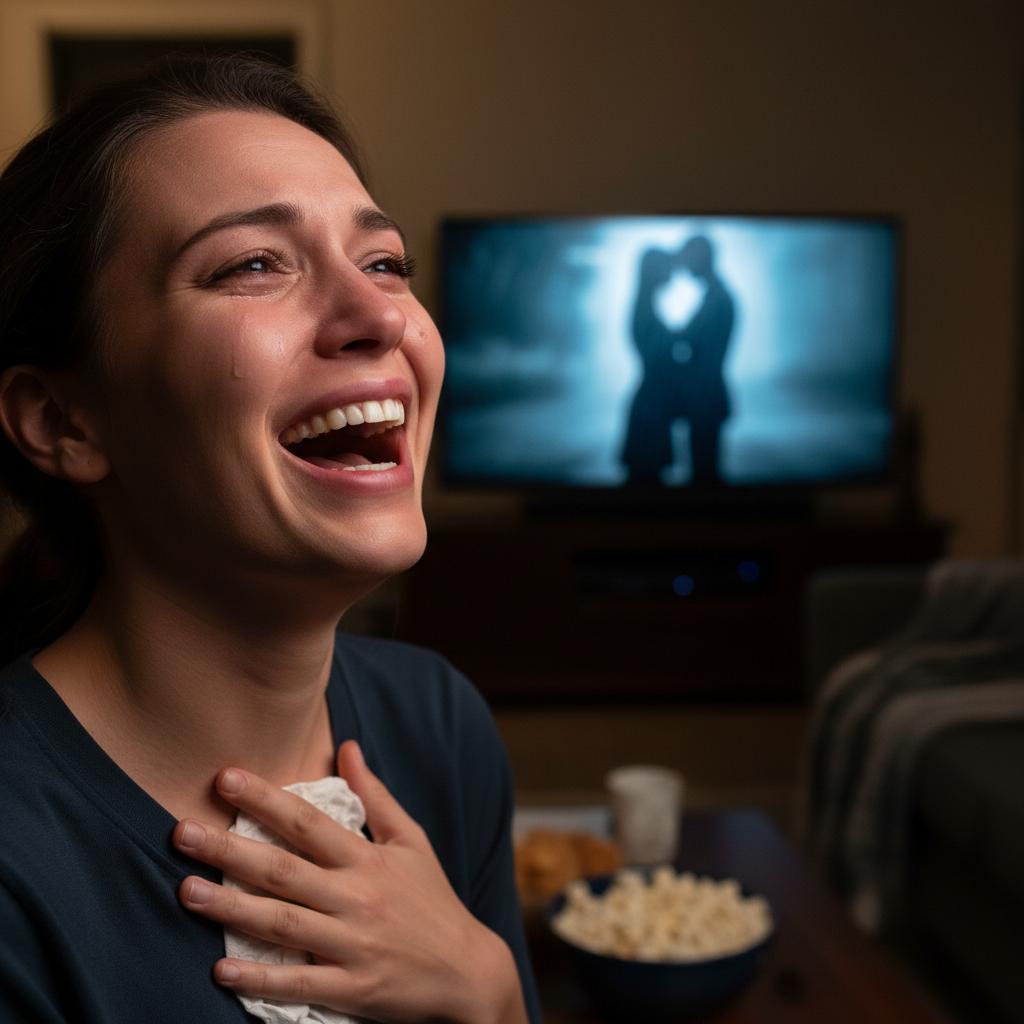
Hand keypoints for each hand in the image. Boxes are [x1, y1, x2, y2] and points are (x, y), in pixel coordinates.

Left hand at [173, 740, 526, 1023]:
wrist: (468, 972)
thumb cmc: (433, 899)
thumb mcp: (411, 841)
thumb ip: (376, 796)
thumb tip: (347, 746)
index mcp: (369, 860)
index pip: (309, 823)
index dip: (266, 800)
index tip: (225, 778)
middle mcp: (357, 898)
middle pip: (284, 870)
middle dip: (230, 850)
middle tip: (181, 831)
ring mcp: (353, 945)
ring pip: (283, 924)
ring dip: (231, 908)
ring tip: (186, 891)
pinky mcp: (353, 988)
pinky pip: (300, 985)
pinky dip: (260, 978)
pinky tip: (221, 970)